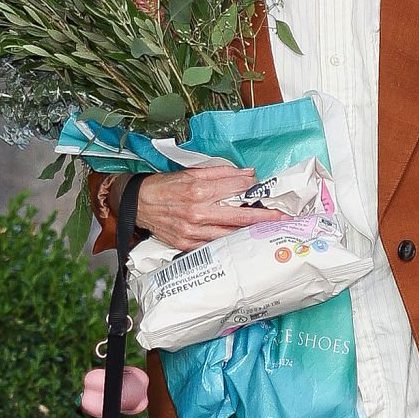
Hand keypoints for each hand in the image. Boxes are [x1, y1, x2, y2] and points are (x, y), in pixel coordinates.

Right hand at [133, 164, 261, 252]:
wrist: (137, 205)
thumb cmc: (164, 187)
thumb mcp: (191, 173)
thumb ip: (220, 173)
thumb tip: (246, 174)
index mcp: (198, 191)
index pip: (234, 188)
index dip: (251, 187)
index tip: (265, 188)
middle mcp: (197, 212)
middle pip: (239, 215)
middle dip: (263, 216)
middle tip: (281, 217)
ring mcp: (193, 231)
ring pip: (229, 233)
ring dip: (249, 231)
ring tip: (266, 229)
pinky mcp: (187, 244)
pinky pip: (214, 244)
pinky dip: (228, 241)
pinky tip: (241, 239)